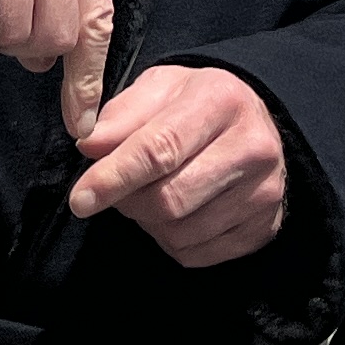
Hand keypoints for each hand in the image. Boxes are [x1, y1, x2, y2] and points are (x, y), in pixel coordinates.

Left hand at [69, 65, 287, 267]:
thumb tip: (89, 146)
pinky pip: (197, 255)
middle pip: (169, 200)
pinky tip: (175, 214)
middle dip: (128, 201)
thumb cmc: (198, 104)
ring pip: (180, 233)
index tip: (81, 198)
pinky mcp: (263, 227)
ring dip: (148, 223)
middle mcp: (252, 147)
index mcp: (221, 100)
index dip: (113, 177)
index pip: (160, 149)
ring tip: (149, 195)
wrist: (256, 123)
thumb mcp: (159, 89)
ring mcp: (263, 192)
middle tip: (117, 189)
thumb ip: (121, 115)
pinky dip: (171, 241)